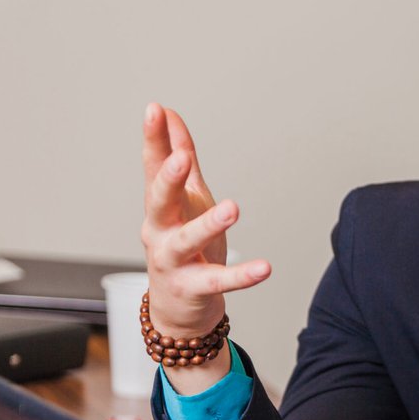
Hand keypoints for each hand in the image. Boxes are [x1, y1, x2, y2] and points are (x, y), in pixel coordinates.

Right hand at [140, 103, 270, 344]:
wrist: (177, 309)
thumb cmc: (183, 247)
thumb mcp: (184, 199)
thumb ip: (179, 157)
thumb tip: (170, 114)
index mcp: (160, 206)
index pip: (153, 167)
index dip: (154, 139)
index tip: (154, 110)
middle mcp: (159, 230)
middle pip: (159, 200)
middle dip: (168, 179)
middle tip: (181, 158)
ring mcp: (173, 261)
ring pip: (187, 240)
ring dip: (208, 224)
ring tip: (233, 208)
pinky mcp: (194, 288)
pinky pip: (219, 281)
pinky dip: (242, 275)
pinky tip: (265, 267)